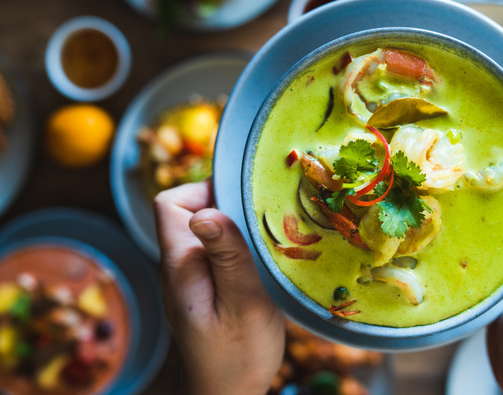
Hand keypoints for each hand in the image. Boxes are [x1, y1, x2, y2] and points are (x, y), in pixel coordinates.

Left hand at [154, 181, 284, 394]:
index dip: (202, 191)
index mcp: (181, 266)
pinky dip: (239, 246)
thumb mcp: (242, 303)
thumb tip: (204, 212)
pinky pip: (217, 252)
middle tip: (265, 218)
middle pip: (189, 212)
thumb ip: (227, 256)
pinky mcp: (206, 288)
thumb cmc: (238, 355)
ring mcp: (191, 279)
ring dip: (237, 226)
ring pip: (206, 232)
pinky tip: (264, 258)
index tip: (241, 200)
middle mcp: (179, 268)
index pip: (170, 204)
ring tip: (270, 236)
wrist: (228, 394)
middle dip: (227, 204)